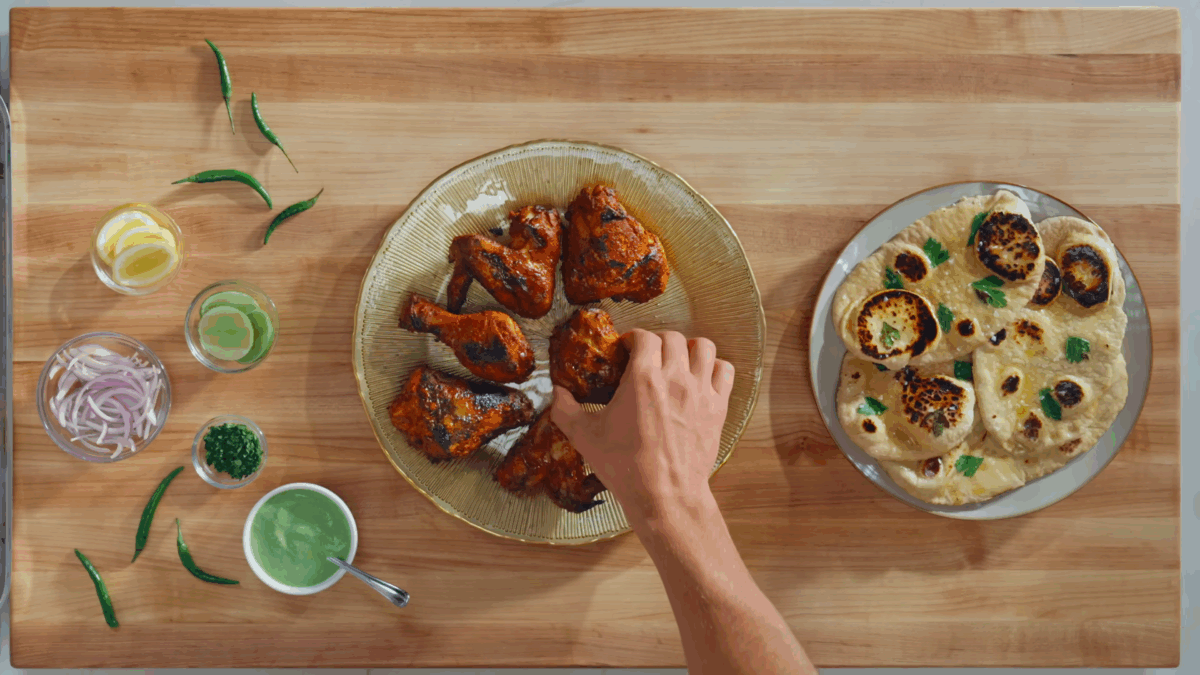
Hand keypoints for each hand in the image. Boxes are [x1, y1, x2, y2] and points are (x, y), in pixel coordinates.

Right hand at [551, 329, 734, 524]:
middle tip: (649, 356)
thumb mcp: (586, 438)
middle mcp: (675, 378)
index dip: (634, 338)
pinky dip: (715, 368)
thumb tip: (556, 393)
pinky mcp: (718, 408)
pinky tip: (702, 378)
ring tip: (678, 360)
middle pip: (674, 338)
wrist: (665, 496)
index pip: (645, 337)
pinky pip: (726, 372)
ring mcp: (700, 392)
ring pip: (705, 348)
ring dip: (690, 348)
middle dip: (659, 341)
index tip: (627, 349)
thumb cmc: (625, 467)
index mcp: (642, 378)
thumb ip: (566, 411)